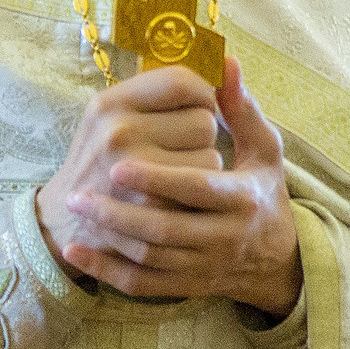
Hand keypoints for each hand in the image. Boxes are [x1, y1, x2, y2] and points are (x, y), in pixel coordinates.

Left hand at [37, 59, 303, 311]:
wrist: (272, 259)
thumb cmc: (261, 192)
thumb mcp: (264, 150)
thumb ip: (241, 109)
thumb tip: (225, 62)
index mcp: (243, 198)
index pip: (196, 188)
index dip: (158, 178)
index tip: (119, 165)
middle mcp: (225, 237)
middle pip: (166, 228)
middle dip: (119, 212)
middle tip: (80, 191)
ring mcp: (203, 266)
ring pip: (150, 258)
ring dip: (109, 236)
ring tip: (77, 208)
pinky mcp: (187, 286)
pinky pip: (142, 285)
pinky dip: (108, 272)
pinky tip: (78, 252)